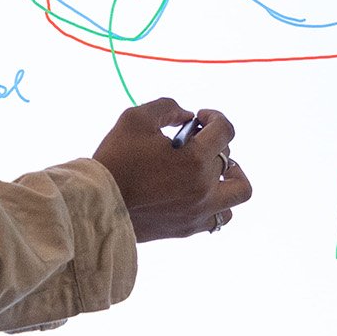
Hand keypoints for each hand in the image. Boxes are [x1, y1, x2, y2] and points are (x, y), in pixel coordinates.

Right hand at [90, 99, 252, 242]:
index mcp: (195, 159)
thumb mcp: (135, 118)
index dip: (215, 117)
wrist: (97, 206)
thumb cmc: (115, 160)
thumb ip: (167, 107)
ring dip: (230, 176)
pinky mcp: (189, 228)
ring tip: (211, 170)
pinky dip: (217, 202)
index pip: (226, 130)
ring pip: (238, 192)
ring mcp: (199, 210)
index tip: (200, 118)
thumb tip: (187, 116)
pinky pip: (220, 217)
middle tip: (191, 141)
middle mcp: (204, 187)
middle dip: (211, 143)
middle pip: (227, 156)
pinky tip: (198, 192)